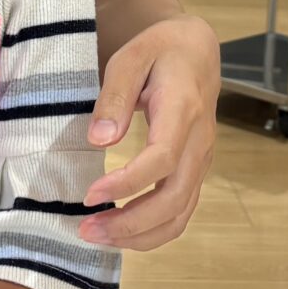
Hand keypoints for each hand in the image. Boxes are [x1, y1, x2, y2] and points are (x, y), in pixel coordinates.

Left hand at [82, 14, 220, 250]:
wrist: (197, 52)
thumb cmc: (159, 52)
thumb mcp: (130, 58)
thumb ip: (114, 96)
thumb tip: (99, 140)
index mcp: (183, 110)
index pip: (161, 159)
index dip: (127, 183)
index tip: (90, 194)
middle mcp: (199, 142)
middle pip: (173, 198)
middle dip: (130, 223)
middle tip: (86, 230)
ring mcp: (201, 161)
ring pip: (180, 214)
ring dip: (140, 235)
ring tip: (98, 236)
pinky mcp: (196, 172)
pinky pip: (181, 212)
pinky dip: (152, 231)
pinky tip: (121, 232)